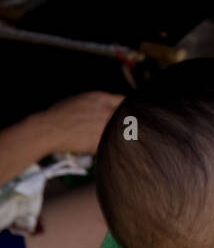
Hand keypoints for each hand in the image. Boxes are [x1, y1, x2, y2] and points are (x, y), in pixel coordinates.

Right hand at [0, 92, 122, 184]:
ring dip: (123, 135)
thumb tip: (110, 106)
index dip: (128, 108)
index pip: (124, 101)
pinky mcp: (100, 141)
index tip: (129, 114)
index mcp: (102, 98)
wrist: (49, 129)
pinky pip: (112, 144)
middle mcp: (106, 111)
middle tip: (130, 128)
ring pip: (122, 131)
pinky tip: (111, 149)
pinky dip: (112, 146)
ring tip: (123, 139)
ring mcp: (104, 126)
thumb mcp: (82, 99)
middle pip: (128, 116)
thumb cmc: (60, 113)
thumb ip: (99, 102)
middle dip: (129, 122)